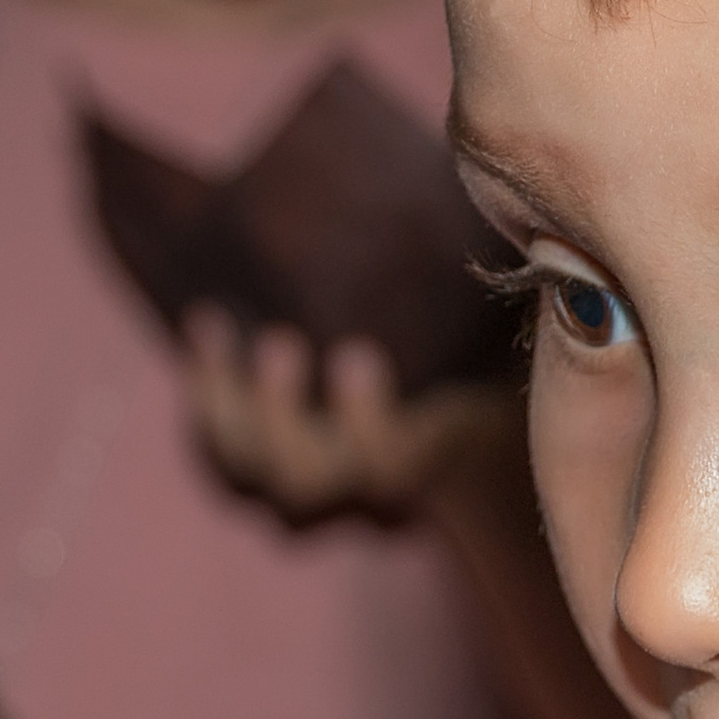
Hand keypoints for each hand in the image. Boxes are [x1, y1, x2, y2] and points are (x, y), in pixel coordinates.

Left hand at [182, 307, 508, 524]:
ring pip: (251, 481)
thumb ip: (506, 293)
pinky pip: (220, 460)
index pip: (388, 476)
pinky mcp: (271, 469)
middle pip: (306, 488)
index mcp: (442, 456)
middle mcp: (374, 494)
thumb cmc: (492, 330)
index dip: (365, 428)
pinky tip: (208, 327)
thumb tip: (514, 224)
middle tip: (279, 342)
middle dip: (280, 418)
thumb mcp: (505, 314)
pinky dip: (204, 400)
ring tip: (217, 324)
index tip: (357, 352)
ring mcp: (319, 489)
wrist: (459, 367)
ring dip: (227, 406)